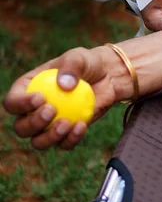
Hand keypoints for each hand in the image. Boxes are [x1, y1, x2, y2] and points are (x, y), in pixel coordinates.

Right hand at [2, 47, 130, 149]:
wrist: (108, 77)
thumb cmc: (87, 63)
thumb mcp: (78, 58)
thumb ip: (70, 67)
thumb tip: (64, 85)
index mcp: (27, 91)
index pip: (13, 102)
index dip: (21, 104)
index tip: (41, 98)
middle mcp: (33, 112)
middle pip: (22, 127)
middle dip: (33, 123)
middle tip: (52, 110)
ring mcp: (50, 125)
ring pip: (39, 141)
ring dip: (49, 137)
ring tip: (66, 123)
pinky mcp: (68, 133)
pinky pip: (64, 144)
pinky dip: (71, 139)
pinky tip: (81, 126)